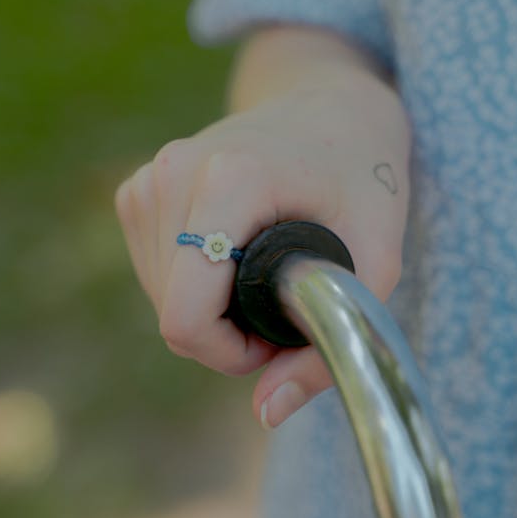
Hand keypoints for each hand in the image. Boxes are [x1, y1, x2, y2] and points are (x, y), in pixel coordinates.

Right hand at [115, 49, 410, 429]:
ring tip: (267, 275)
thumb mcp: (377, 263)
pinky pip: (154, 273)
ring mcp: (149, 178)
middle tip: (288, 304)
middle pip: (173, 314)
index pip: (186, 316)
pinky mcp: (139, 187)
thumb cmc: (365, 176)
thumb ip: (327, 344)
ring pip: (161, 298)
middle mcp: (173, 173)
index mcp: (228, 180)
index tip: (279, 339)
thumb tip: (267, 413)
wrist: (332, 104)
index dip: (231, 355)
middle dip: (227, 334)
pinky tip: (237, 257)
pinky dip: (193, 286)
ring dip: (211, 311)